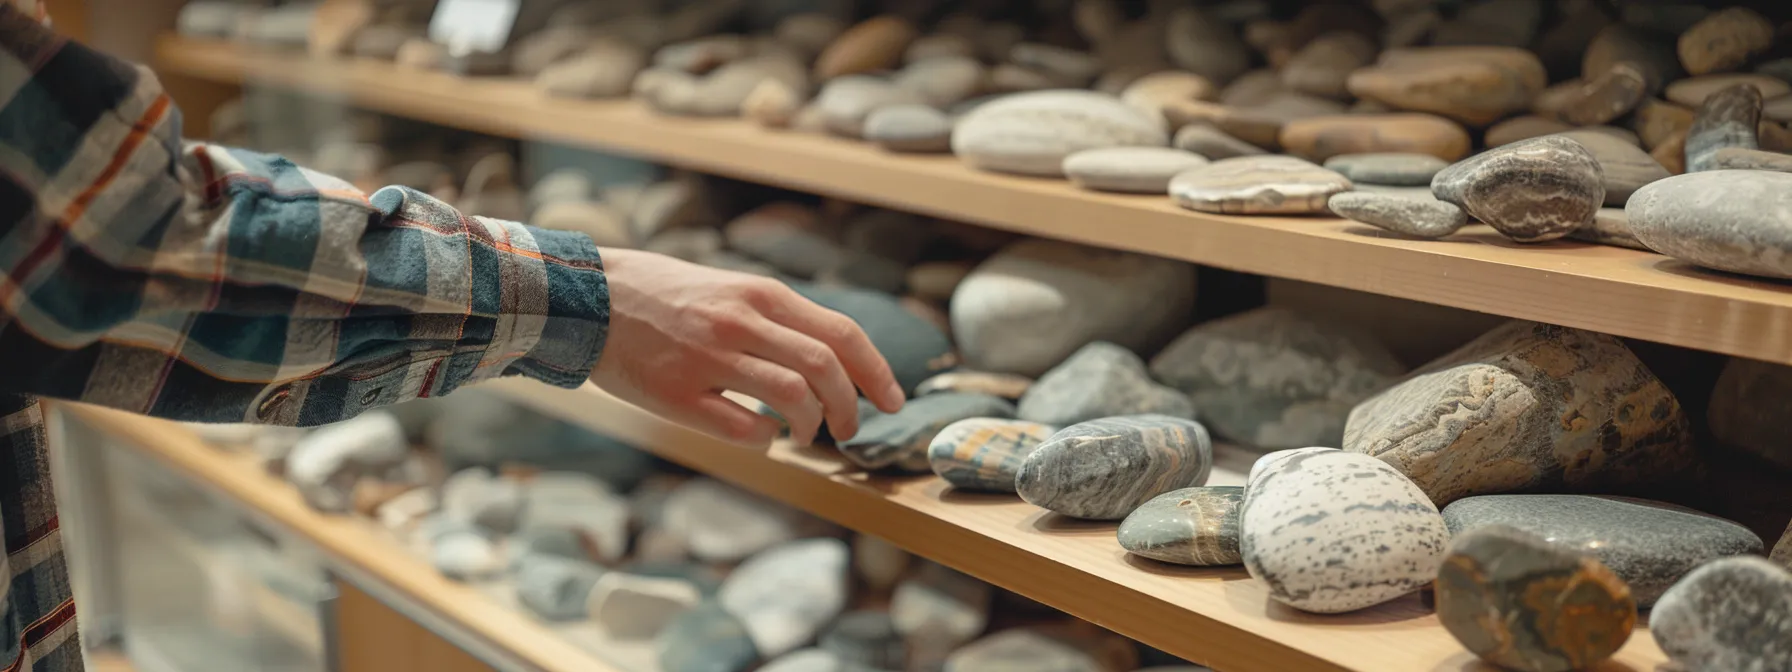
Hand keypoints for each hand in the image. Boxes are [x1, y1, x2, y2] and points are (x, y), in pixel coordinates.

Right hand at [591, 249, 904, 445]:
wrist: (586, 298)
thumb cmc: (663, 297)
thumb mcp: (730, 288)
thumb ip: (778, 318)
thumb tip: (834, 360)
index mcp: (759, 294)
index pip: (841, 333)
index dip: (877, 373)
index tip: (893, 401)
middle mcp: (739, 322)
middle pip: (826, 369)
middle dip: (851, 406)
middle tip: (850, 429)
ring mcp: (708, 359)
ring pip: (792, 399)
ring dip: (812, 425)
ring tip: (807, 434)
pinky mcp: (677, 394)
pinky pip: (743, 428)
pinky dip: (766, 439)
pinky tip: (762, 435)